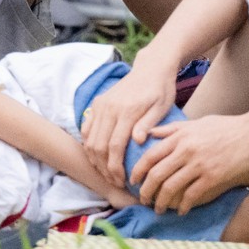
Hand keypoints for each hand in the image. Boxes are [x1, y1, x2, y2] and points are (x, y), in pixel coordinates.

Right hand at [79, 52, 178, 185]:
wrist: (151, 67)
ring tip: (107, 173)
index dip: (115, 167)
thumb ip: (148, 124)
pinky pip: (87, 129)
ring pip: (90, 139)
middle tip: (115, 181)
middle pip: (99, 146)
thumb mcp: (162, 107)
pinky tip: (98, 157)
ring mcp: (101, 105)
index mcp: (127, 111)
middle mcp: (109, 108)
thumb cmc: (161, 90)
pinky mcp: (97, 103)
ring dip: (95, 160)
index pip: (115, 146)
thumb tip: (137, 142)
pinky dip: (88, 145)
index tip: (122, 181)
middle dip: (105, 168)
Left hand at [129, 112, 248, 213]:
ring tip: (159, 209)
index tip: (133, 182)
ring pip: (170, 188)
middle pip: (156, 175)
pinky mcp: (212, 177)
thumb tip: (150, 134)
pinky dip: (183, 206)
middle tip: (143, 200)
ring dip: (161, 203)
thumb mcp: (197, 123)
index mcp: (180, 136)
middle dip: (146, 192)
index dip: (137, 172)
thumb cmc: (226, 126)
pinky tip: (182, 211)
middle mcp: (186, 150)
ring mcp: (199, 164)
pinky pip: (191, 196)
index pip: (150, 156)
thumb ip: (173, 129)